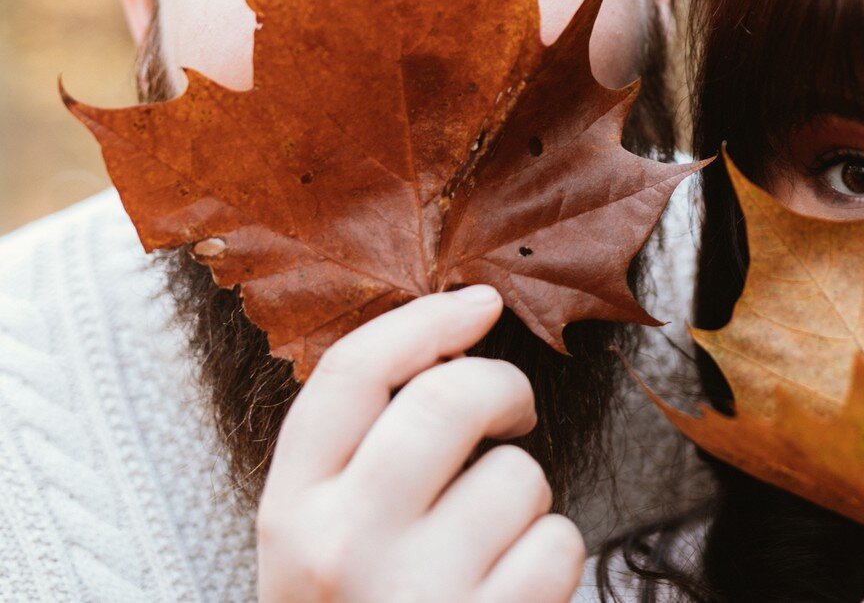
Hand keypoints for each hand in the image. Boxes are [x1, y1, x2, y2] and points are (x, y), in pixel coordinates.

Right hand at [256, 286, 584, 602]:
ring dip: (526, 501)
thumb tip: (458, 333)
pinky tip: (513, 592)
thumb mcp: (324, 541)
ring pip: (519, 476)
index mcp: (291, 512)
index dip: (425, 321)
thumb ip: (363, 454)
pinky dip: (553, 560)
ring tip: (489, 548)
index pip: (351, 374)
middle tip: (512, 415)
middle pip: (449, 400)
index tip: (480, 303)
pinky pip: (559, 545)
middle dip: (503, 391)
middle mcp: (341, 547)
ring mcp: (414, 595)